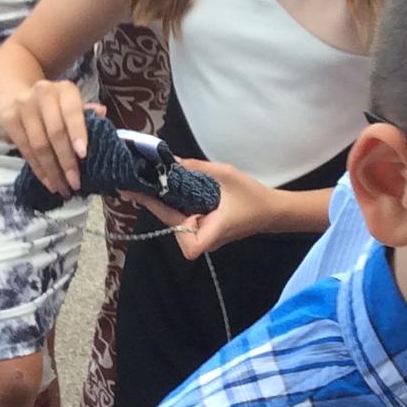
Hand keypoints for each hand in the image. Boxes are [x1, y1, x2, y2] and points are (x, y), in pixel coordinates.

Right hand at [0, 77, 89, 194]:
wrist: (13, 98)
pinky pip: (26, 150)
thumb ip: (85, 113)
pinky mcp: (8, 119)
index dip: (78, 133)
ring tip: (63, 188)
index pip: (73, 111)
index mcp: (65, 89)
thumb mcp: (70, 106)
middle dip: (67, 161)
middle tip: (75, 183)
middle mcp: (43, 93)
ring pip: (40, 145)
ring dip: (53, 171)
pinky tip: (48, 182)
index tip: (83, 155)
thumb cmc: (52, 108)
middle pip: (56, 132)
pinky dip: (39, 170)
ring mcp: (23, 105)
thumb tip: (102, 113)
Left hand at [131, 159, 279, 261]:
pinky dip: (173, 203)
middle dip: (156, 205)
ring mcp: (204, 235)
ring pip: (177, 221)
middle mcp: (206, 239)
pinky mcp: (204, 228)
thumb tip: (172, 161)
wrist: (273, 210)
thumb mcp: (226, 176)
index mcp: (214, 232)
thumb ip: (198, 169)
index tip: (155, 200)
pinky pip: (184, 217)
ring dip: (163, 204)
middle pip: (174, 226)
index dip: (172, 225)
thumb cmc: (253, 197)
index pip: (189, 245)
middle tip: (133, 187)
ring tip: (143, 185)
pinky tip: (163, 188)